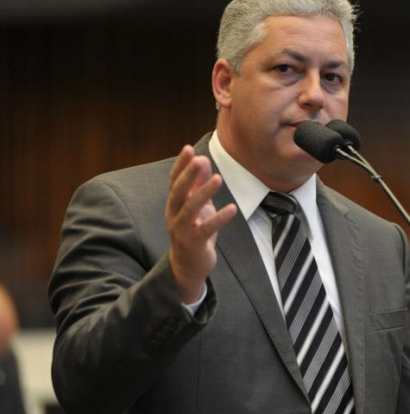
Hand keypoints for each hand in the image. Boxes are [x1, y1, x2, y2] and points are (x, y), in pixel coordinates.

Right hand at [167, 146, 236, 302]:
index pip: (174, 181)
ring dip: (204, 193)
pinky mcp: (194, 243)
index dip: (180, 165)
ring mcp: (182, 230)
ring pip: (190, 210)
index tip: (188, 148)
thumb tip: (202, 160)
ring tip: (218, 179)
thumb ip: (198, 185)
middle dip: (188, 176)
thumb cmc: (194, 230)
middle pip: (178, 192)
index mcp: (174, 204)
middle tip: (200, 160)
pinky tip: (231, 208)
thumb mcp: (197, 206)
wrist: (189, 264)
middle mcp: (174, 215)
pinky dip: (219, 218)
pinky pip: (206, 229)